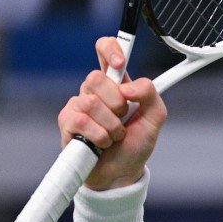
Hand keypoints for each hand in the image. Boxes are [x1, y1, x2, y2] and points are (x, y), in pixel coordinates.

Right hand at [58, 37, 167, 189]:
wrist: (122, 172)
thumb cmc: (135, 144)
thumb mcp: (155, 118)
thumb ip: (150, 94)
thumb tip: (127, 87)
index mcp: (117, 83)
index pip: (105, 50)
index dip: (110, 49)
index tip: (120, 63)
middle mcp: (95, 91)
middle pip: (96, 77)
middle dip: (116, 102)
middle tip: (122, 118)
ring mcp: (79, 105)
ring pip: (91, 102)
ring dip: (111, 125)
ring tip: (114, 136)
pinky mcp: (67, 123)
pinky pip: (81, 121)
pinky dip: (99, 136)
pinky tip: (101, 143)